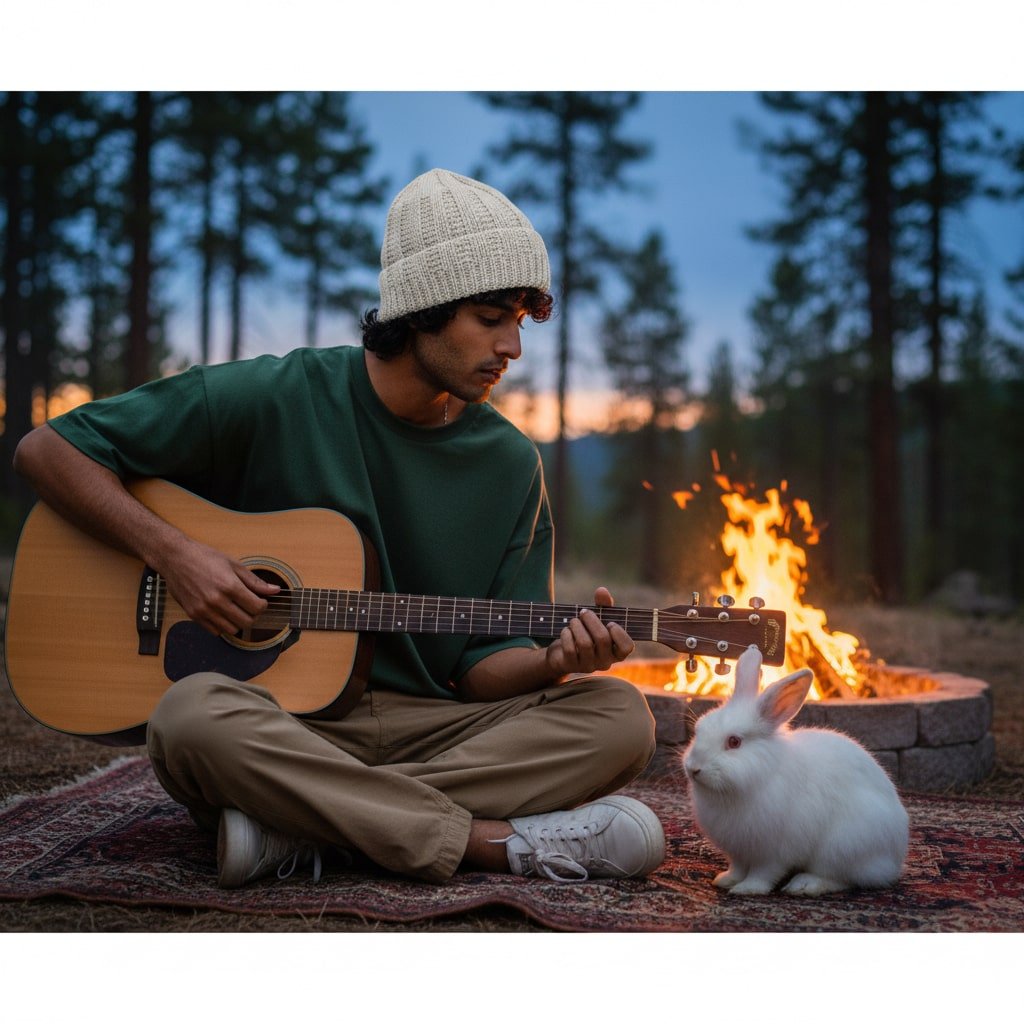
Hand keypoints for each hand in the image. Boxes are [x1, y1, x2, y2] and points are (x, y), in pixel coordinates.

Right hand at [160, 538, 279, 636]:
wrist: (175, 558)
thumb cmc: (205, 557)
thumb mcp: (233, 565)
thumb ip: (255, 581)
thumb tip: (275, 590)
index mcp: (229, 586)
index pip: (257, 607)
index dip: (263, 605)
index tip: (260, 600)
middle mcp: (216, 601)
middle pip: (247, 622)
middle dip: (253, 615)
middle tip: (250, 606)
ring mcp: (204, 610)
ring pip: (232, 630)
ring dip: (238, 622)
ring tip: (236, 609)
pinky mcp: (193, 615)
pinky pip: (215, 631)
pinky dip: (223, 625)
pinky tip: (223, 613)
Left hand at [544, 586, 635, 675]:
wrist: (562, 652)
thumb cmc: (586, 633)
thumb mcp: (597, 619)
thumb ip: (603, 605)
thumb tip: (602, 591)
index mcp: (616, 652)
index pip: (627, 647)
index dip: (619, 633)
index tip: (610, 622)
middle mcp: (605, 662)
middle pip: (602, 639)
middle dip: (591, 620)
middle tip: (584, 612)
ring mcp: (588, 666)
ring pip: (585, 643)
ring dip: (577, 626)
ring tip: (574, 621)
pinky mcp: (571, 666)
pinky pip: (570, 648)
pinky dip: (566, 635)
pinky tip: (566, 631)